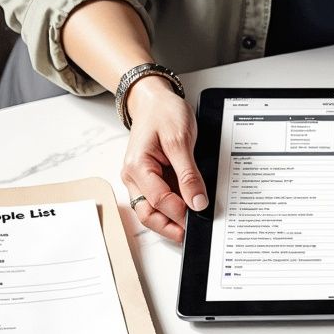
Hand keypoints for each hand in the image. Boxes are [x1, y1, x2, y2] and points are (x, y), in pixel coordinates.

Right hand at [120, 76, 207, 242]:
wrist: (155, 100)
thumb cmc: (164, 113)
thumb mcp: (180, 140)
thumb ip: (188, 174)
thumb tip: (197, 202)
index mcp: (137, 167)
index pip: (159, 200)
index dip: (181, 211)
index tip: (200, 214)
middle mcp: (133, 177)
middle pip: (147, 214)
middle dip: (169, 227)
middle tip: (192, 232)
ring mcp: (140, 181)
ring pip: (150, 212)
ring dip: (169, 222)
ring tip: (191, 226)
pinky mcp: (149, 181)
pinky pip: (157, 202)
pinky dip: (171, 210)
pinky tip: (186, 212)